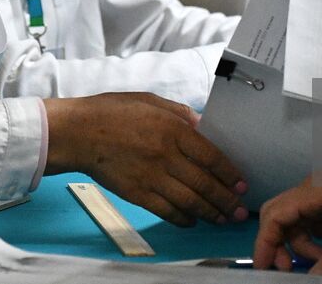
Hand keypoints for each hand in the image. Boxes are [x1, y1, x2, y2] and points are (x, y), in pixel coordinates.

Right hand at [42, 92, 247, 226]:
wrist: (79, 132)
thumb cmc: (113, 111)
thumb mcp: (152, 101)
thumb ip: (181, 114)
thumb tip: (204, 125)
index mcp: (173, 129)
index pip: (211, 156)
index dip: (230, 174)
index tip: (242, 185)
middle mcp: (166, 155)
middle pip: (204, 184)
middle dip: (227, 200)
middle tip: (240, 211)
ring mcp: (151, 177)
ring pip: (189, 201)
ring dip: (210, 213)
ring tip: (223, 219)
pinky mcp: (137, 193)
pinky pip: (166, 211)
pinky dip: (183, 218)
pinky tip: (193, 220)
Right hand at [253, 178, 321, 276]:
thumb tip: (313, 282)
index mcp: (312, 190)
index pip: (274, 215)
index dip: (265, 243)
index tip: (265, 269)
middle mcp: (312, 192)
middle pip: (279, 218)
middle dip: (279, 246)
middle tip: (289, 271)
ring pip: (298, 227)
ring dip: (304, 249)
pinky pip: (315, 229)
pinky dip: (319, 245)